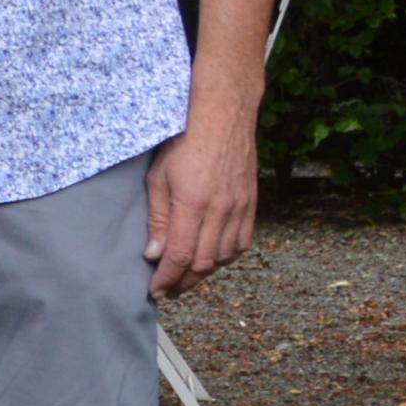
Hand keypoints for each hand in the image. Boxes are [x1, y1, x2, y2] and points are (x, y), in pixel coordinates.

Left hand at [144, 109, 258, 296]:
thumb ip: (157, 218)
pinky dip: (226, 257)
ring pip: (224, 257)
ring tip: (186, 277)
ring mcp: (239, 208)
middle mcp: (220, 210)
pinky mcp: (251, 203)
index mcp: (193, 204)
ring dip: (204, 272)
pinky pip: (241, 242)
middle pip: (203, 263)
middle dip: (183, 282)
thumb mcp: (158, 177)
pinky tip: (212, 259)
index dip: (167, 278)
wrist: (222, 115)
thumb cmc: (184, 141)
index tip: (155, 290)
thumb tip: (154, 254)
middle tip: (168, 289)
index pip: (180, 256)